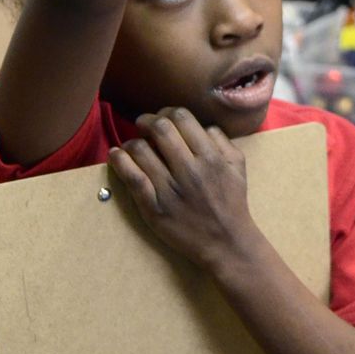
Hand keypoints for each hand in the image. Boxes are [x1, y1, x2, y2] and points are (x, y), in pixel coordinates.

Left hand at [108, 107, 254, 270]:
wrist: (226, 242)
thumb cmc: (231, 202)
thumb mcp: (238, 167)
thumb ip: (222, 140)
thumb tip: (203, 124)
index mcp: (210, 156)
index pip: (181, 117)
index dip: (167, 111)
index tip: (161, 118)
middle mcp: (189, 169)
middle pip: (159, 127)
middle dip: (147, 120)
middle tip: (143, 124)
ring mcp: (170, 189)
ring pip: (141, 149)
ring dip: (132, 141)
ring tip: (132, 145)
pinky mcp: (154, 208)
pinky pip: (132, 177)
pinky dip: (120, 161)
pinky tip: (116, 155)